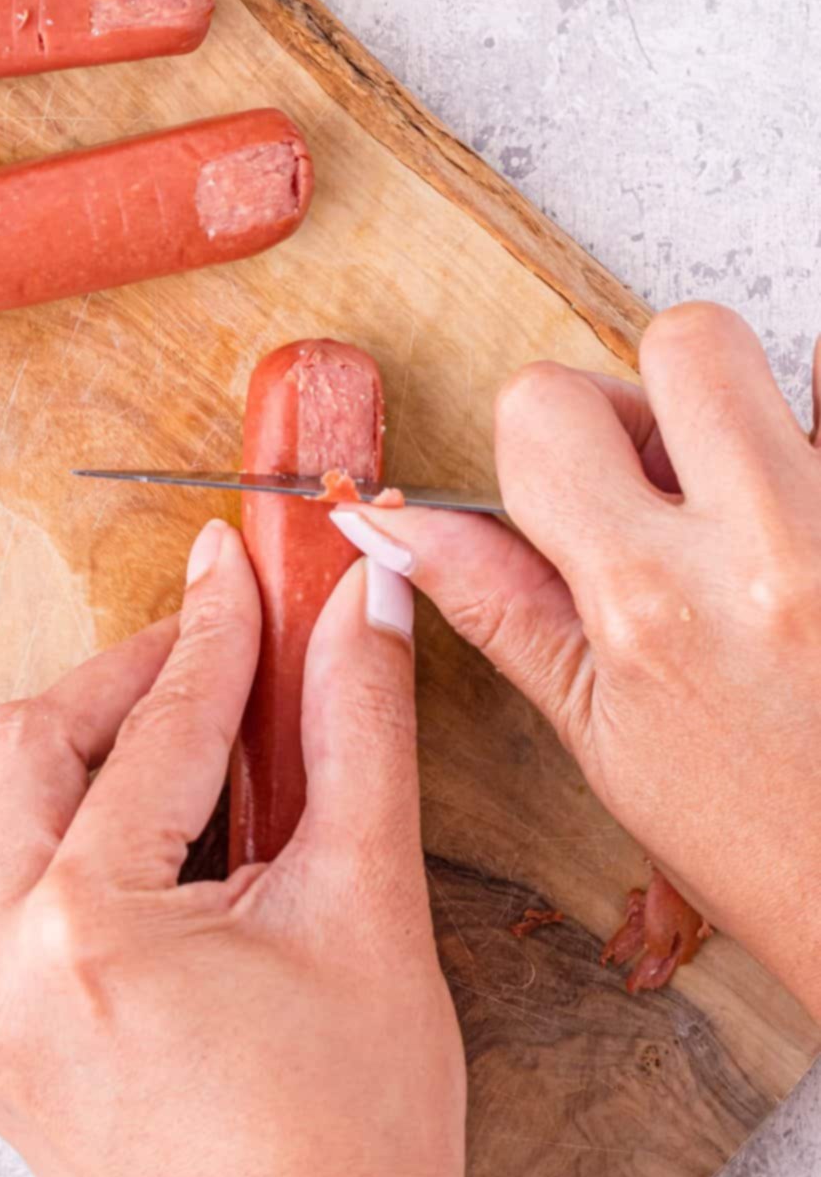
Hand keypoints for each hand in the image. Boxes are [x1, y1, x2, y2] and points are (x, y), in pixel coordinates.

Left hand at [0, 521, 471, 1176]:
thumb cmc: (351, 1141)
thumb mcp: (369, 907)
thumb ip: (360, 734)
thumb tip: (360, 613)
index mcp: (88, 932)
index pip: (157, 732)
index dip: (214, 634)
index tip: (240, 572)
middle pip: (24, 752)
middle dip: (120, 683)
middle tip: (202, 653)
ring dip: (19, 751)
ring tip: (117, 734)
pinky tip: (51, 833)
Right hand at [330, 303, 820, 1020]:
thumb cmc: (760, 841)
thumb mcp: (599, 734)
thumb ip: (499, 606)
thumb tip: (398, 528)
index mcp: (653, 601)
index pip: (547, 407)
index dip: (542, 435)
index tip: (572, 485)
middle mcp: (771, 545)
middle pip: (685, 335)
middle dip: (655, 390)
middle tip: (670, 480)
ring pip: (785, 368)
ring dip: (746, 424)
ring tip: (748, 524)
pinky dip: (815, 446)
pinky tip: (803, 530)